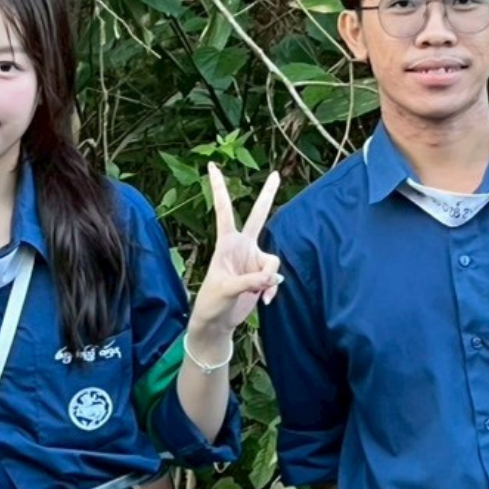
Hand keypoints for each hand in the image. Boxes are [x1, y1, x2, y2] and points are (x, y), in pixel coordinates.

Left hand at [188, 164, 282, 345]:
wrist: (216, 322)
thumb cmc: (211, 302)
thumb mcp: (226, 290)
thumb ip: (251, 280)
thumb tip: (273, 277)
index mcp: (226, 243)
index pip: (224, 210)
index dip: (219, 188)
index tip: (212, 165)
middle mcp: (242, 246)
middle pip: (258, 215)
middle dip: (268, 196)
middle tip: (276, 174)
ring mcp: (253, 260)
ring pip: (273, 260)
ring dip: (270, 279)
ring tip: (260, 295)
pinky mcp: (261, 275)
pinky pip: (275, 277)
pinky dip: (272, 289)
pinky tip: (265, 300)